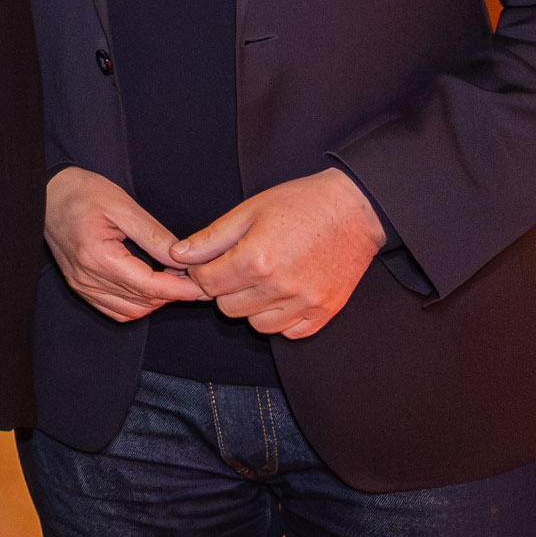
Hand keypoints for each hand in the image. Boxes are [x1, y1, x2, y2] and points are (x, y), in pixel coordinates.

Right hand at [44, 164, 207, 320]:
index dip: (180, 289)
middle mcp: (87, 278)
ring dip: (156, 301)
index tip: (203, 285)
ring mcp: (82, 286)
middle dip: (173, 295)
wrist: (47, 193)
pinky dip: (136, 305)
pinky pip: (114, 310)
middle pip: (143, 303)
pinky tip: (149, 287)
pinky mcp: (80, 287)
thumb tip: (182, 258)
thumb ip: (154, 236)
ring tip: (173, 281)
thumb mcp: (123, 206)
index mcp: (98, 257)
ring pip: (130, 311)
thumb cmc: (82, 193)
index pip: (149, 287)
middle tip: (194, 278)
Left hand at [171, 168, 387, 341]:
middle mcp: (280, 287)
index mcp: (257, 259)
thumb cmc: (302, 203)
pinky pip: (289, 333)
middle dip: (225, 289)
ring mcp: (305, 303)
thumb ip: (212, 237)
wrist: (357, 209)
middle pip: (228, 308)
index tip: (208, 263)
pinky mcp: (324, 312)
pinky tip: (284, 294)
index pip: (207, 283)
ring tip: (263, 281)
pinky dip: (281, 319)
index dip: (200, 272)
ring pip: (256, 324)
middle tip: (239, 267)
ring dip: (252, 307)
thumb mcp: (250, 210)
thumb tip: (178, 256)